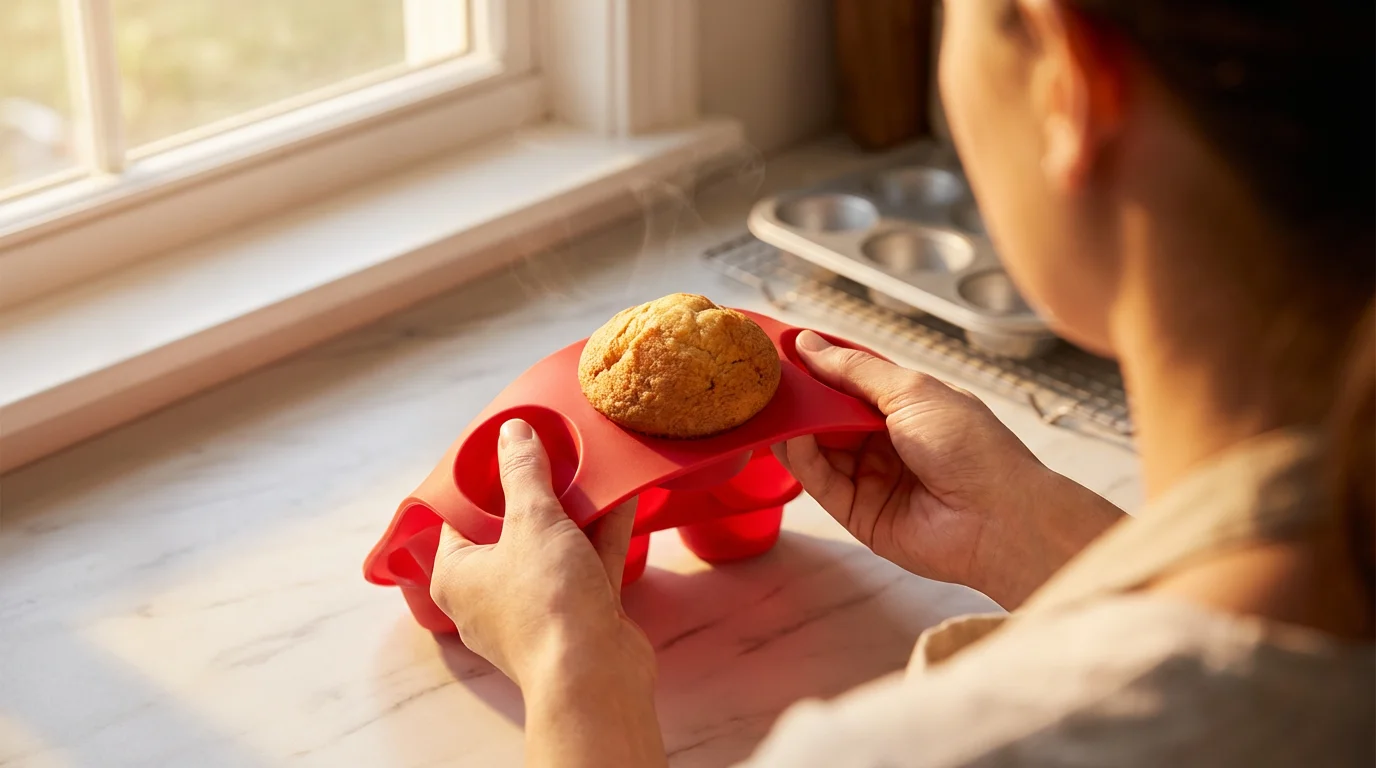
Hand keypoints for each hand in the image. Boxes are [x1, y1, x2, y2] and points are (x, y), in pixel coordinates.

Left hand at [430, 418, 665, 767]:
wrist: (595, 676)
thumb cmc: (545, 601)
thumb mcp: (531, 520)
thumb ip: (522, 472)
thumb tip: (511, 431)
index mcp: (457, 575)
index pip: (455, 519)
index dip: (477, 482)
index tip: (502, 448)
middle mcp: (489, 595)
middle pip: (508, 530)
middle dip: (534, 491)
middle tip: (550, 448)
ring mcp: (536, 607)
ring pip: (552, 547)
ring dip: (574, 510)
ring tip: (590, 465)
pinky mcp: (577, 616)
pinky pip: (586, 563)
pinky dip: (601, 532)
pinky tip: (622, 495)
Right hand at [776, 331, 1123, 607]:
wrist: (999, 518)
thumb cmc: (971, 446)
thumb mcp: (912, 391)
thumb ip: (855, 371)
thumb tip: (810, 344)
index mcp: (905, 405)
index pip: (849, 380)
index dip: (818, 365)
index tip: (781, 348)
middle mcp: (884, 439)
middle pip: (827, 413)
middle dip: (799, 396)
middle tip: (763, 377)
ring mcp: (869, 476)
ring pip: (817, 447)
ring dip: (795, 425)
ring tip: (771, 404)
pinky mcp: (857, 512)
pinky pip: (819, 481)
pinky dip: (800, 457)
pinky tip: (790, 436)